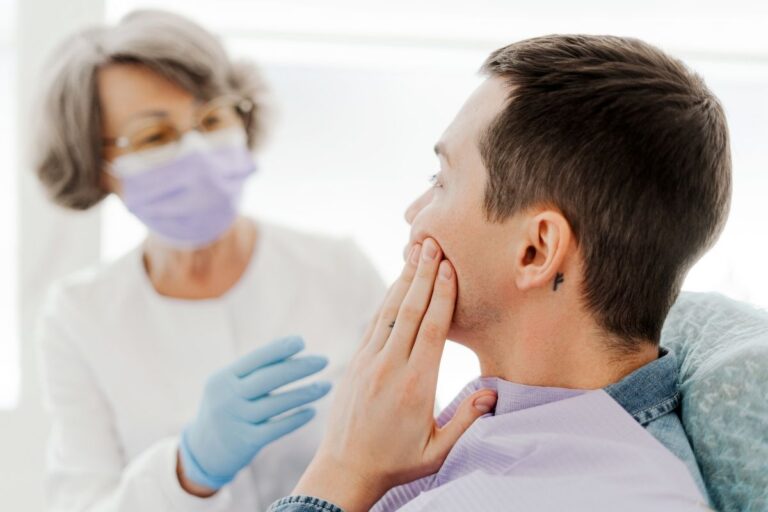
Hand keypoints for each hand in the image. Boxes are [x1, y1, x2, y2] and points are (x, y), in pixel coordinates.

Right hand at [178, 336, 331, 494]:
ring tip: (326, 386)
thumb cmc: (225, 409)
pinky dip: (296, 419)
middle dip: (299, 367)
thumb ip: (252, 372)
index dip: (278, 349)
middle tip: (324, 360)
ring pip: (277, 404)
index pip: (254, 359)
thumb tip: (290, 351)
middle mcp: (228, 398)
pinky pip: (277, 428)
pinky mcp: (246, 442)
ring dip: (305, 393)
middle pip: (269, 378)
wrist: (203, 452)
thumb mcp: (228, 386)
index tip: (301, 341)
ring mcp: (236, 421)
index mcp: (223, 378)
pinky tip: (312, 411)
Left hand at [293, 238, 496, 510]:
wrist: (345, 469)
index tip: (449, 268)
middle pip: (409, 311)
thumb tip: (492, 393)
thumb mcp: (437, 450)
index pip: (432, 330)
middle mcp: (390, 367)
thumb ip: (465, 420)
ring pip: (388, 312)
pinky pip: (373, 324)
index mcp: (416, 385)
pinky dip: (386, 301)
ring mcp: (369, 362)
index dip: (441, 295)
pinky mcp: (356, 363)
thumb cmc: (396, 462)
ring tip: (415, 253)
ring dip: (403, 280)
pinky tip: (396, 285)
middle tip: (432, 244)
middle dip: (422, 275)